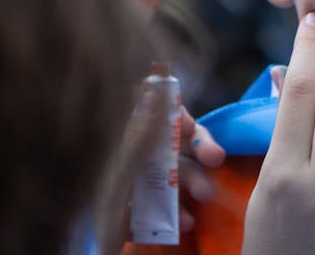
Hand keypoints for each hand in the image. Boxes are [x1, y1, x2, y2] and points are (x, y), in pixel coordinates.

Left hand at [95, 87, 224, 252]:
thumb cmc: (98, 217)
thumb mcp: (118, 180)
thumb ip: (136, 141)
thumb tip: (150, 93)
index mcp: (119, 144)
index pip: (148, 110)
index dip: (171, 111)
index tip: (187, 125)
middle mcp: (131, 157)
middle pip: (171, 138)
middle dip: (197, 147)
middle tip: (216, 159)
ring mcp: (139, 183)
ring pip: (176, 170)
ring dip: (194, 182)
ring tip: (205, 198)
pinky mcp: (145, 207)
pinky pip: (171, 200)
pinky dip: (182, 209)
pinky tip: (185, 222)